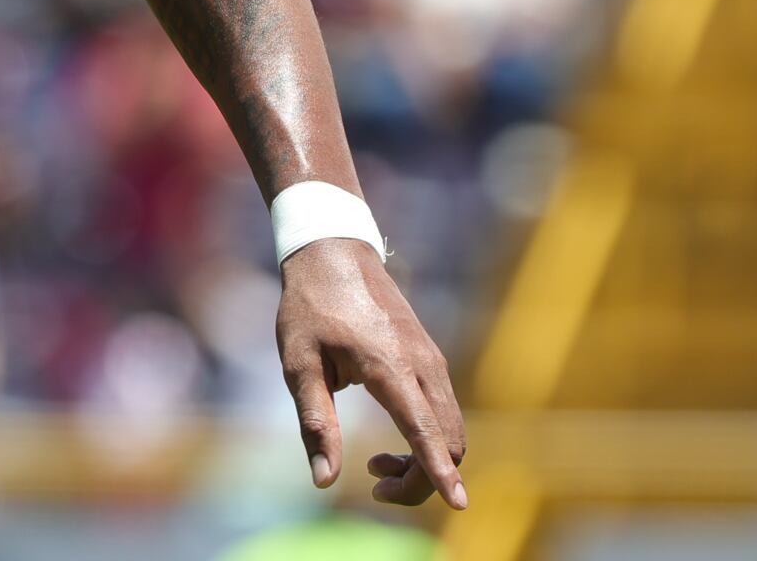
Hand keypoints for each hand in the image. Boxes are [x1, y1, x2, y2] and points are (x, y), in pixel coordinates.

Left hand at [277, 236, 468, 509]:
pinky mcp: (432, 360)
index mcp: (390, 367)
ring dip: (426, 461)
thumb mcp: (298, 364)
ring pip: (453, 430)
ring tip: (373, 463)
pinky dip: (430, 440)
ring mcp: (433, 362)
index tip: (459, 504)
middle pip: (449, 442)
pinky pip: (445, 414)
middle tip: (373, 484)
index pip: (426, 431)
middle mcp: (423, 366)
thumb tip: (324, 481)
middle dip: (423, 478)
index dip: (440, 473)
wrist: (333, 252)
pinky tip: (391, 441)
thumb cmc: (309, 307)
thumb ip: (315, 422)